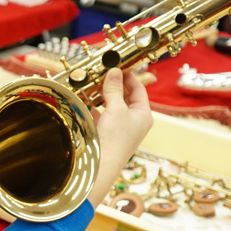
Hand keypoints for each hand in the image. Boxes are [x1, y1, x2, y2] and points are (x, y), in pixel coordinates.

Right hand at [86, 68, 152, 209]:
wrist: (101, 165)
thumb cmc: (115, 139)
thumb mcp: (116, 109)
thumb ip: (114, 89)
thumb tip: (114, 71)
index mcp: (144, 115)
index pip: (139, 89)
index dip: (128, 76)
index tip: (117, 65)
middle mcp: (134, 122)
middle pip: (126, 97)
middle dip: (113, 85)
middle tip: (102, 73)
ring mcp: (121, 129)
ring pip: (113, 106)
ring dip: (103, 96)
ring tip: (92, 85)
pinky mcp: (108, 135)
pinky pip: (103, 116)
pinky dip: (95, 108)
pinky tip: (86, 103)